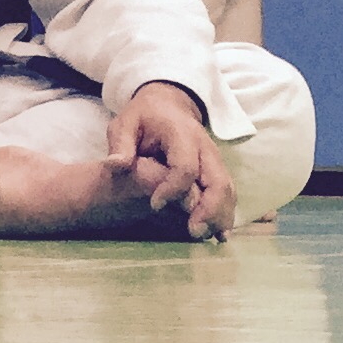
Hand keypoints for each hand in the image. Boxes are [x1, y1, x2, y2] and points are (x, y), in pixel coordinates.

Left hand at [108, 81, 232, 237]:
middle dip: (209, 208)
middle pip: (216, 180)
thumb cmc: (143, 117)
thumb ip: (121, 143)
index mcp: (181, 134)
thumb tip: (115, 165)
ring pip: (226, 188)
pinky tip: (220, 235)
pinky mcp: (217, 170)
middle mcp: (205, 147)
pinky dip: (225, 213)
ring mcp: (214, 159)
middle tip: (193, 232)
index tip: (155, 205)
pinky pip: (227, 192)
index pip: (185, 165)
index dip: (173, 188)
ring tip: (210, 238)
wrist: (168, 104)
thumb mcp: (125, 123)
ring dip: (221, 215)